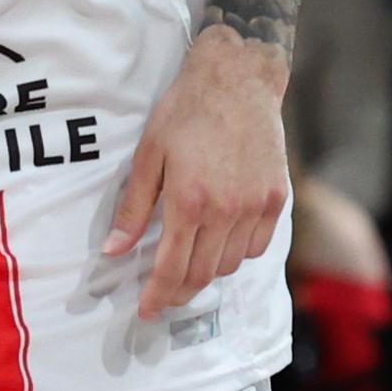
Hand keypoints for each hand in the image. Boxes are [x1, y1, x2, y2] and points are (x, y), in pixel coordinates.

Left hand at [104, 27, 289, 318]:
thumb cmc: (186, 111)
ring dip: (207, 272)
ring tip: (190, 265)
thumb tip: (114, 250)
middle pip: (203, 274)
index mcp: (190, 200)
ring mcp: (256, 206)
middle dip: (179, 292)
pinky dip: (237, 253)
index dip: (157, 296)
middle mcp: (227, 210)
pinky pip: (257, 246)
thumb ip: (135, 208)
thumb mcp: (149, 155)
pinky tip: (221, 242)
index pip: (172, 268)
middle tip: (164, 297)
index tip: (146, 311)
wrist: (239, 80)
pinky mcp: (277, 198)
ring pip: (230, 264)